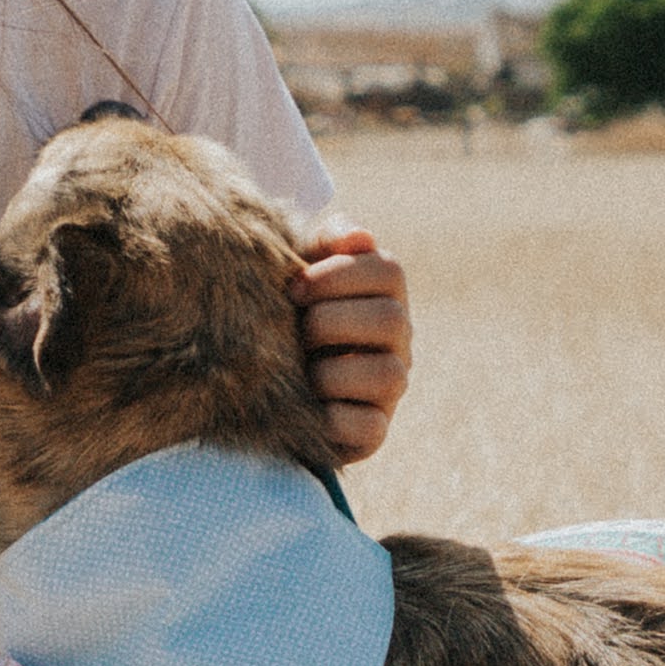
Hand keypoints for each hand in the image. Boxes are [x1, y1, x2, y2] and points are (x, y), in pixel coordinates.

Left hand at [292, 225, 410, 465]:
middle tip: (297, 330)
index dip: (339, 274)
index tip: (294, 287)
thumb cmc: (288, 316)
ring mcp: (391, 387)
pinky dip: (333, 417)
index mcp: (384, 295)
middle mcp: (398, 340)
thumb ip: (325, 245)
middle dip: (331, 321)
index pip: (388, 270)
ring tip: (303, 370)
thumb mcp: (302, 275)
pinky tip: (307, 405)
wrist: (266, 386)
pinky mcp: (373, 431)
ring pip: (388, 375)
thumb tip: (358, 234)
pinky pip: (369, 427)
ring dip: (331, 372)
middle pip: (391, 320)